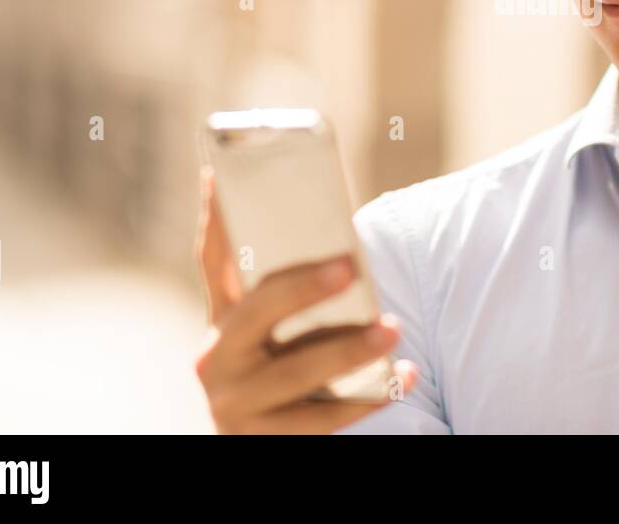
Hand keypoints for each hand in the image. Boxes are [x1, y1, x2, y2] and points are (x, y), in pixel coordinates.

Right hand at [193, 165, 418, 432]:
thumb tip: (346, 248)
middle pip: (256, 313)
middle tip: (349, 267)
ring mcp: (237, 403)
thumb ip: (294, 297)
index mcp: (222, 321)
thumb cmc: (289, 373)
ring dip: (349, 349)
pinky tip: (405, 377)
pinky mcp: (266, 441)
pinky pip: (325, 419)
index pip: (213, 262)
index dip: (214, 217)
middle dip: (301, 288)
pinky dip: (370, 397)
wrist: (271, 446)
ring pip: (297, 371)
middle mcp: (218, 358)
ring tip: (393, 329)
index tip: (218, 173)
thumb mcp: (277, 334)